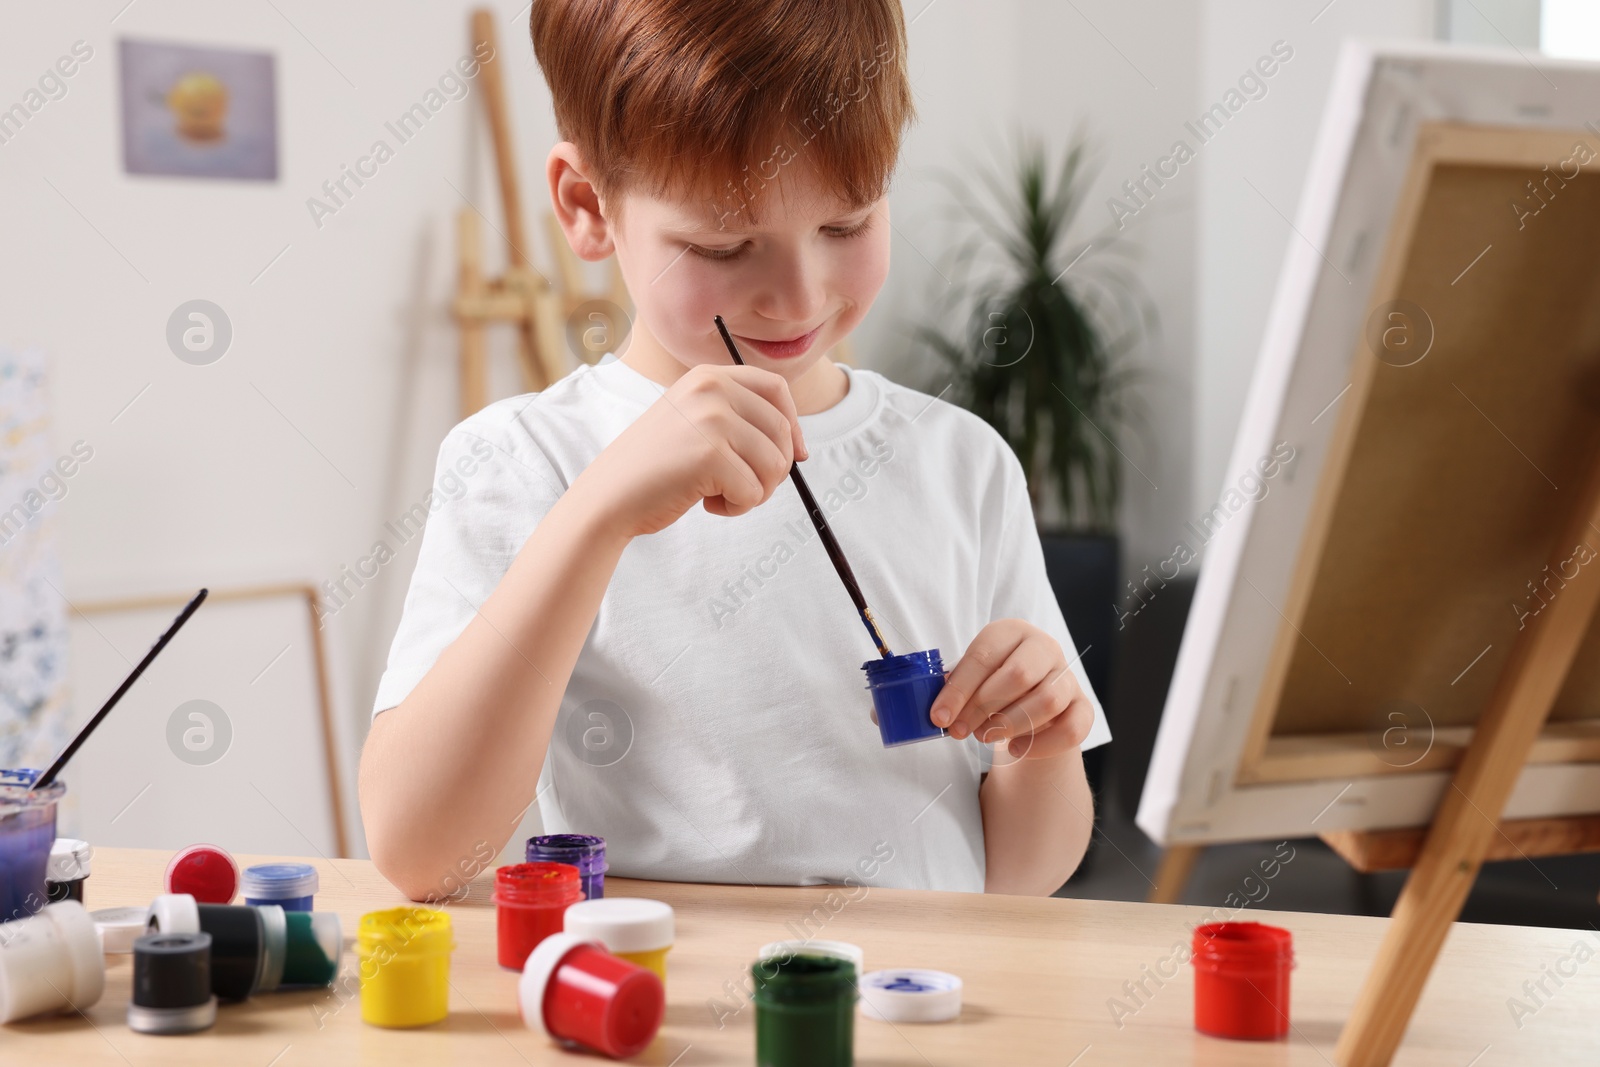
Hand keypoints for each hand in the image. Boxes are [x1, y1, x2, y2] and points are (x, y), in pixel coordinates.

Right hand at [576, 363, 806, 537]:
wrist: (608, 496)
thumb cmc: (654, 469)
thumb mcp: (693, 422)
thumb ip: (734, 417)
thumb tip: (795, 443)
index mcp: (709, 376)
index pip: (777, 388)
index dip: (794, 424)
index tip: (795, 454)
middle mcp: (712, 389)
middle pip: (782, 431)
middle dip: (774, 469)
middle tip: (743, 487)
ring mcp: (712, 421)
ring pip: (774, 465)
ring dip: (755, 491)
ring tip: (719, 495)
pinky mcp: (711, 456)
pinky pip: (754, 492)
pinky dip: (737, 508)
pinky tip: (706, 504)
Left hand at [928, 619, 1093, 760]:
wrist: (1029, 703)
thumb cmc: (993, 685)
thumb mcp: (973, 678)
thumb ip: (956, 688)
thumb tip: (940, 711)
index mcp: (1012, 631)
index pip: (984, 655)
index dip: (959, 689)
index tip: (940, 717)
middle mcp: (1044, 647)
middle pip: (1018, 674)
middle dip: (983, 707)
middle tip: (961, 730)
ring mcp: (1068, 676)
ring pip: (1047, 700)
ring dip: (1010, 724)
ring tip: (985, 736)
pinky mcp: (1083, 707)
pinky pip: (1071, 728)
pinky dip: (1041, 744)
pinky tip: (1014, 749)